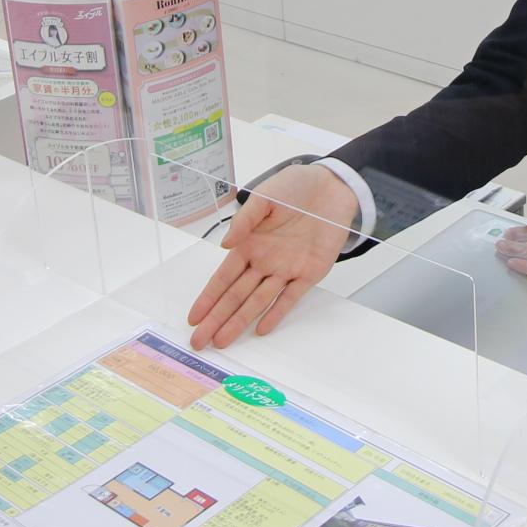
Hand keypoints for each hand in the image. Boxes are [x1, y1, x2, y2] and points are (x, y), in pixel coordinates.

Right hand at [187, 165, 356, 349]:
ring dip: (240, 321)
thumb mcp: (264, 196)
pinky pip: (290, 297)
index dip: (208, 298)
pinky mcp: (309, 273)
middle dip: (217, 318)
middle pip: (235, 296)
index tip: (194, 317)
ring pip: (258, 301)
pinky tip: (261, 329)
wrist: (331, 186)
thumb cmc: (295, 187)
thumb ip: (244, 221)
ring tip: (223, 341)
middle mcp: (264, 262)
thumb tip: (225, 244)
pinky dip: (276, 313)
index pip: (223, 278)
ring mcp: (285, 270)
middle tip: (200, 341)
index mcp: (249, 244)